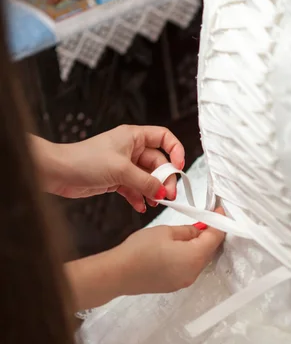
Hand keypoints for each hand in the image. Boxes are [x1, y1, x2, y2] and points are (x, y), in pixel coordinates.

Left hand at [35, 125, 184, 211]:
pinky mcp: (117, 180)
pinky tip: (140, 206)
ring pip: (148, 178)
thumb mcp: (121, 170)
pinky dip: (139, 198)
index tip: (179, 166)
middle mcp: (131, 149)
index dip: (175, 151)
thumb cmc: (84, 160)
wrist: (59, 173)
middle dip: (164, 179)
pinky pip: (135, 188)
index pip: (164, 138)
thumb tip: (162, 191)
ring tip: (155, 202)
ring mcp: (124, 165)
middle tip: (167, 194)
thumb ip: (145, 181)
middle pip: (159, 163)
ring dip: (153, 191)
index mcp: (134, 137)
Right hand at [66, 211, 225, 309]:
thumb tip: (201, 230)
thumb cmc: (140, 249)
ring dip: (200, 246)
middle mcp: (194, 273)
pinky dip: (190, 256)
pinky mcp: (175, 285)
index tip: (219, 211)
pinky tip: (181, 247)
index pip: (215, 238)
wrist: (118, 273)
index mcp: (195, 257)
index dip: (219, 222)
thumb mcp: (166, 231)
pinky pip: (189, 267)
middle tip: (205, 218)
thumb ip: (188, 230)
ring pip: (200, 260)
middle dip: (210, 234)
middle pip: (210, 250)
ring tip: (191, 231)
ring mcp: (185, 281)